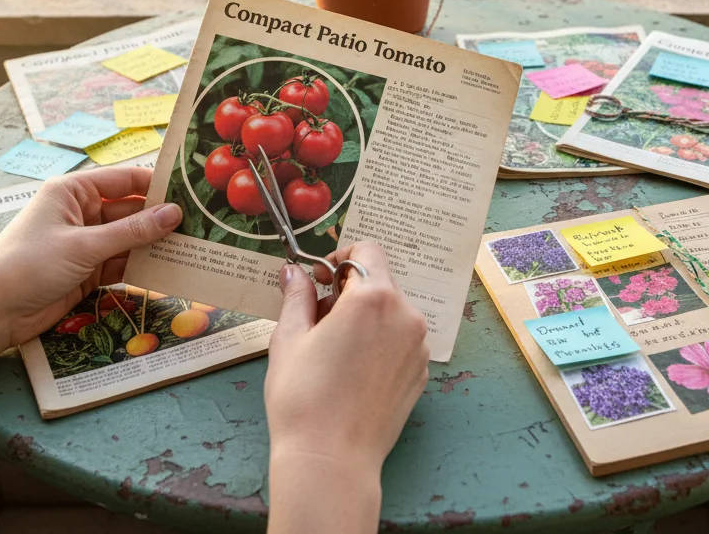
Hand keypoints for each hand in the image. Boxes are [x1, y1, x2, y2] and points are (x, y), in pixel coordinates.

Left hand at [0, 167, 181, 353]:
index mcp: (73, 192)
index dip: (157, 185)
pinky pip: (123, 263)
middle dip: (161, 220)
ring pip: (131, 239)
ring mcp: (86, 243)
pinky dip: (143, 267)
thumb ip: (131, 232)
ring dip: (156, 246)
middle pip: (131, 210)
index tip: (192, 193)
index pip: (124, 180)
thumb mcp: (83, 246)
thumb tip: (174, 214)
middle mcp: (81, 212)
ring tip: (194, 249)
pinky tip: (170, 271)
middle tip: (201, 227)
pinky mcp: (88, 270)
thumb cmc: (28, 265)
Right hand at [265, 242, 429, 477]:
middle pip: (381, 281)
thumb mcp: (289, 338)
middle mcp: (406, 315)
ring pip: (392, 311)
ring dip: (366, 316)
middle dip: (349, 290)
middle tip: (317, 319)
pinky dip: (380, 342)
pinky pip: (400, 340)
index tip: (320, 279)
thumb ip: (297, 296)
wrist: (331, 459)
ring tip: (333, 349)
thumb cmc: (303, 398)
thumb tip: (294, 273)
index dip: (340, 258)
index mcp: (373, 298)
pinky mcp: (420, 372)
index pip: (367, 250)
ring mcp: (418, 346)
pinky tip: (353, 370)